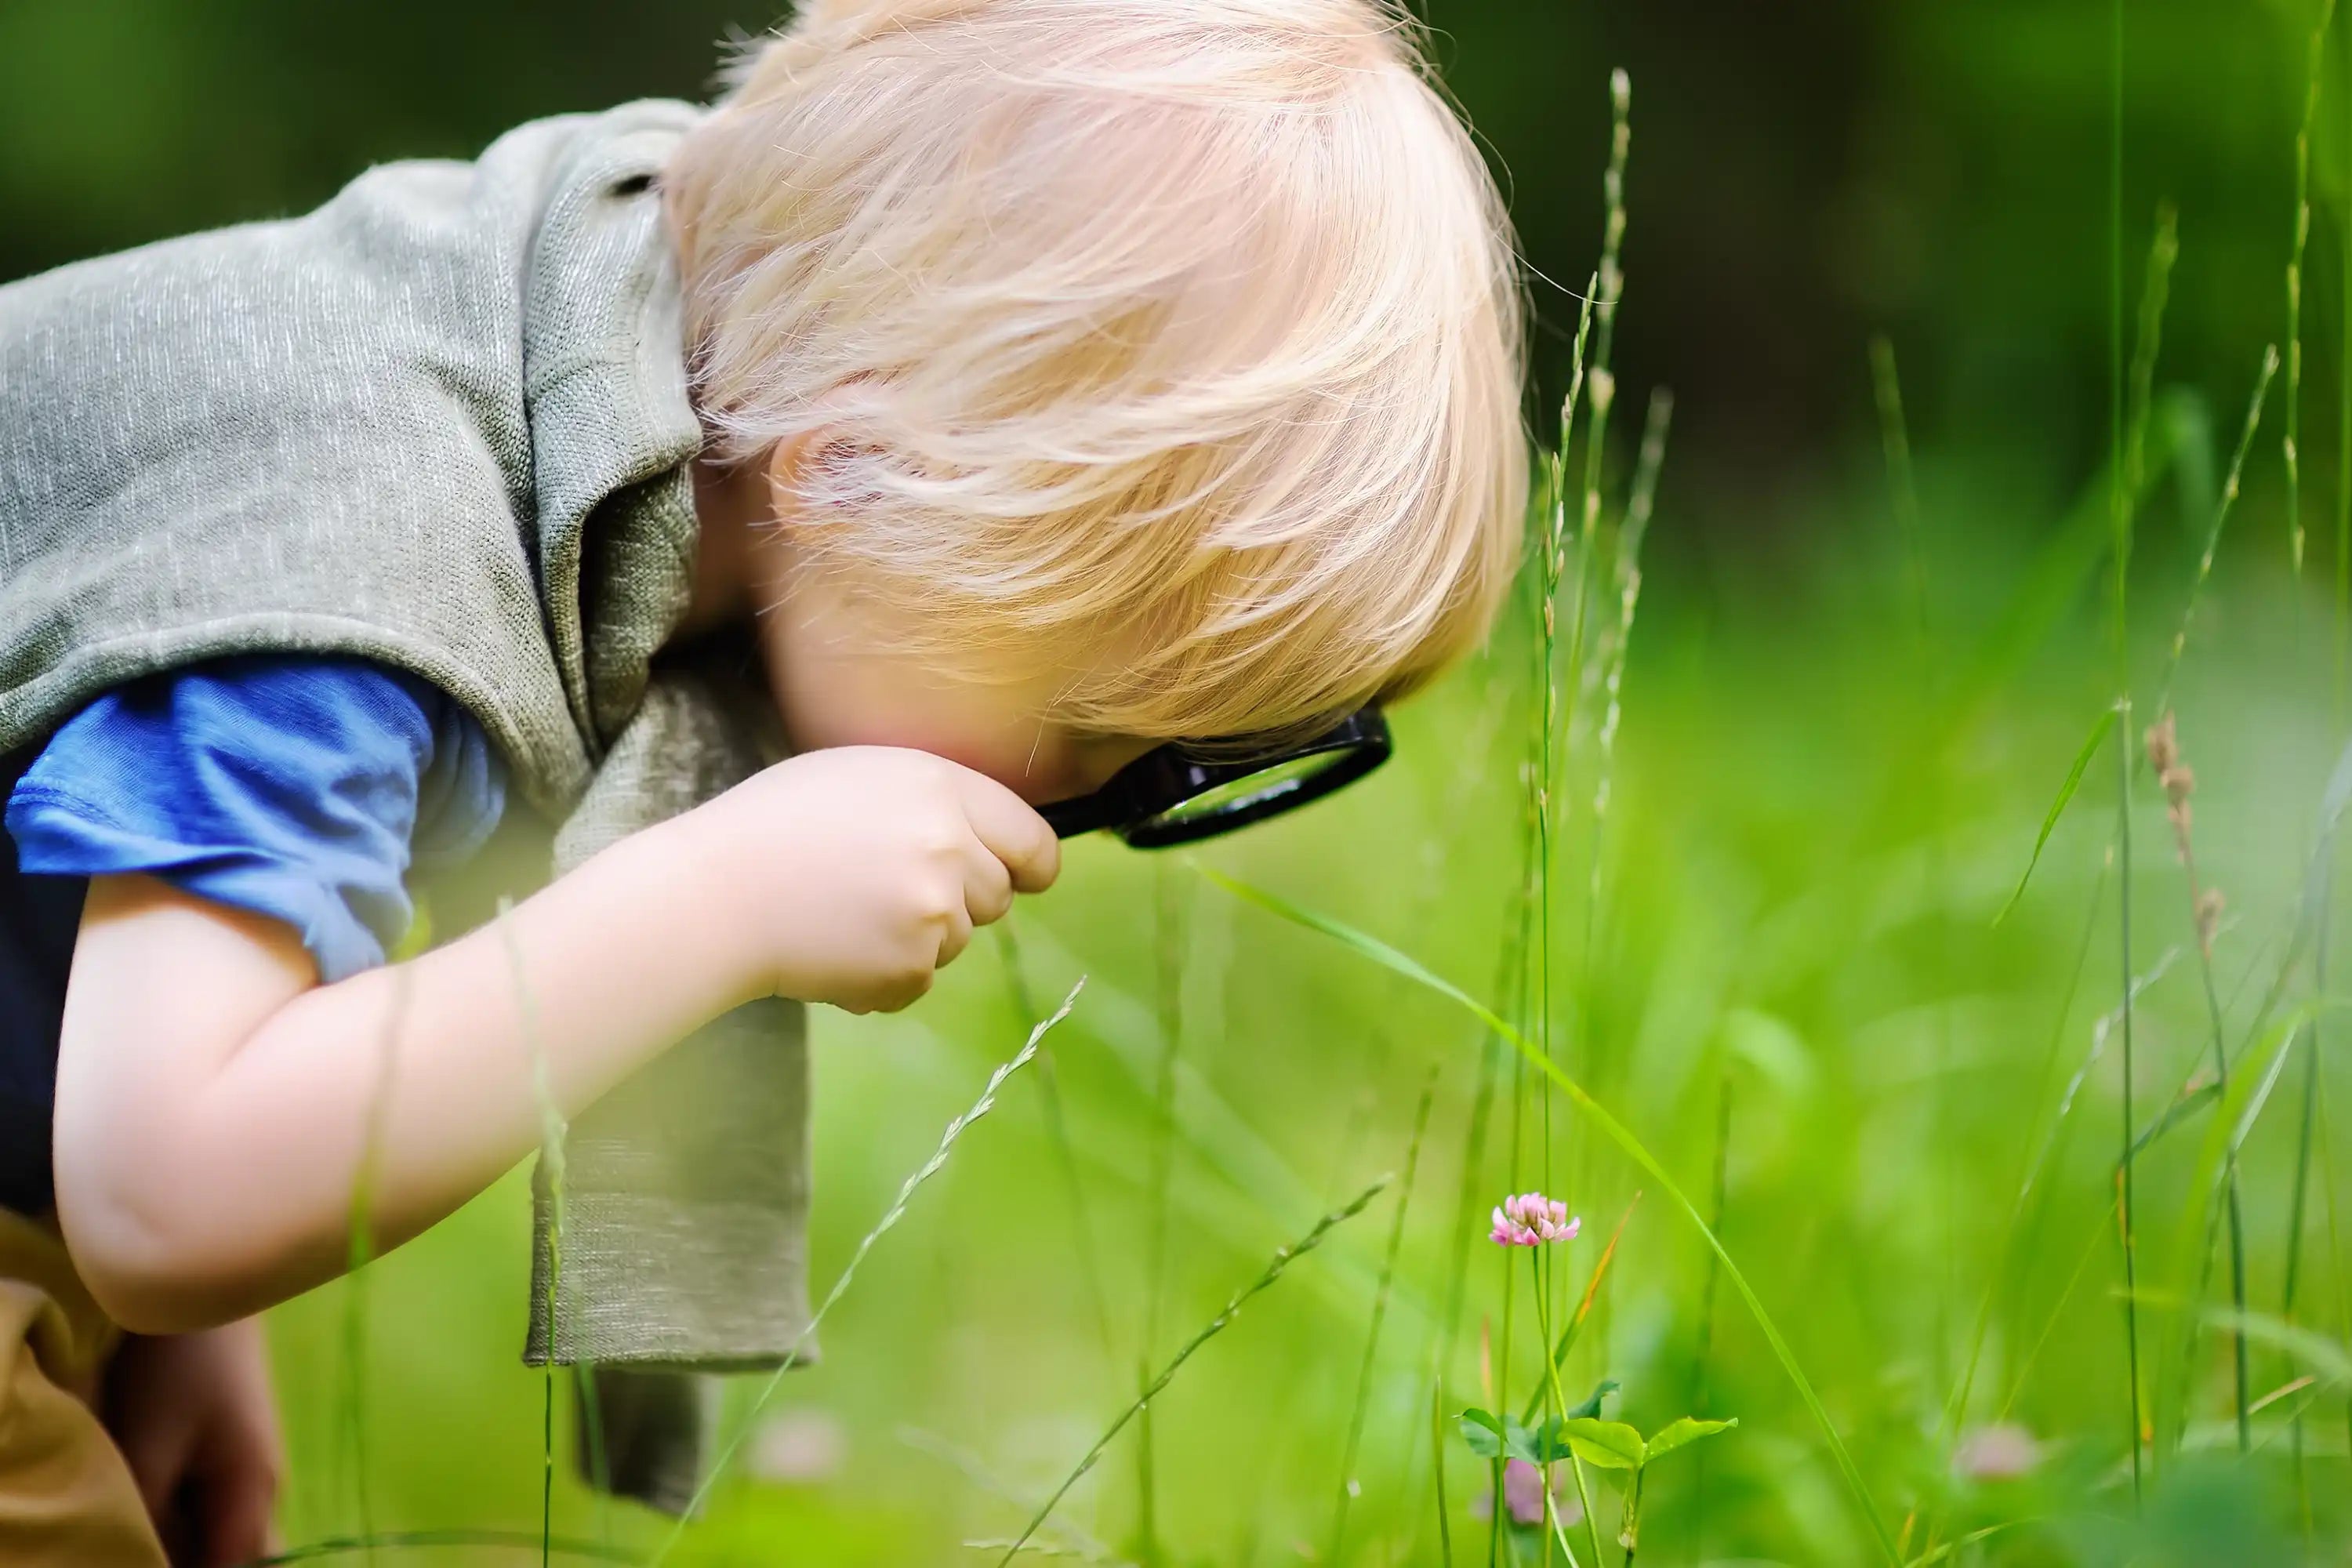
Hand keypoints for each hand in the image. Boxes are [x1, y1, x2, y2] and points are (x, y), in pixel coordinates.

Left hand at [103, 1318, 283, 1566]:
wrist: (204, 1287)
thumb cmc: (176, 1366)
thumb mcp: (150, 1446)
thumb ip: (149, 1517)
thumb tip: (143, 1559)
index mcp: (253, 1491)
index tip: (143, 1561)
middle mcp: (262, 1485)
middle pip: (234, 1555)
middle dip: (190, 1560)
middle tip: (139, 1549)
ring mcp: (249, 1464)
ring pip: (220, 1529)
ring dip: (181, 1539)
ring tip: (140, 1527)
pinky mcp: (231, 1446)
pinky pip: (212, 1503)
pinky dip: (180, 1516)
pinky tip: (148, 1503)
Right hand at [686, 746, 1059, 1012]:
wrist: (714, 895)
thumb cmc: (776, 824)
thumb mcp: (864, 776)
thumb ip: (936, 801)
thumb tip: (992, 841)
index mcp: (942, 790)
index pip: (1032, 840)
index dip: (1030, 863)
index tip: (1024, 875)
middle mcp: (951, 850)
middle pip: (997, 895)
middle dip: (959, 898)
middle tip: (887, 889)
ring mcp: (934, 915)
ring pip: (958, 941)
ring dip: (919, 937)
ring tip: (848, 913)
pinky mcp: (909, 970)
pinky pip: (919, 979)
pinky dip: (886, 974)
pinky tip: (835, 946)